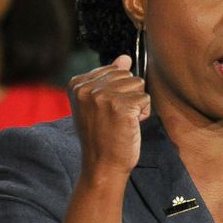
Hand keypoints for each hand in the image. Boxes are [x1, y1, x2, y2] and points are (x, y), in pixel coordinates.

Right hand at [69, 55, 151, 183]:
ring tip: (122, 122)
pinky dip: (144, 114)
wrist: (102, 165)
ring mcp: (103, 95)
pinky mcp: (121, 106)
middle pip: (127, 75)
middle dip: (128, 96)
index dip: (117, 92)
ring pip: (138, 84)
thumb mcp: (98, 103)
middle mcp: (87, 87)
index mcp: (77, 83)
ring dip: (137, 104)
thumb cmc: (102, 136)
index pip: (113, 70)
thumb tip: (125, 57)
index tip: (105, 112)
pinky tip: (130, 127)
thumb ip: (109, 78)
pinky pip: (146, 99)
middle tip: (115, 119)